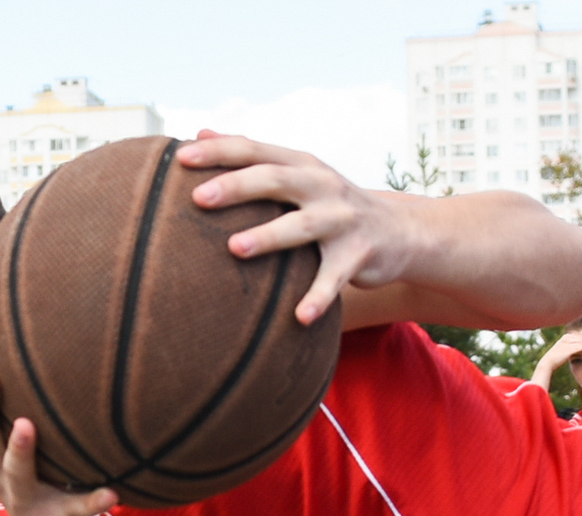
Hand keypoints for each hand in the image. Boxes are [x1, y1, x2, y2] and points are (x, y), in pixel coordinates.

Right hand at [0, 330, 114, 515]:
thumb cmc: (45, 490)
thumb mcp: (27, 451)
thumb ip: (29, 410)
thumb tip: (45, 347)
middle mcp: (2, 474)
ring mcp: (27, 501)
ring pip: (17, 475)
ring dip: (20, 451)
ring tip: (26, 425)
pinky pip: (76, 511)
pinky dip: (93, 502)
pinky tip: (112, 492)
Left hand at [177, 131, 420, 325]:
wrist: (400, 231)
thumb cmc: (330, 204)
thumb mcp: (297, 174)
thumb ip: (252, 157)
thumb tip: (200, 132)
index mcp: (300, 165)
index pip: (255, 150)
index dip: (219, 152)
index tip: (180, 158)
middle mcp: (321, 186)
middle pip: (275, 180)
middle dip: (237, 187)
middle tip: (199, 199)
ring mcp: (342, 219)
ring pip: (302, 226)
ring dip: (269, 236)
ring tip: (235, 248)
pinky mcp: (359, 254)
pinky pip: (334, 278)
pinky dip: (318, 297)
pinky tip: (300, 317)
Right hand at [531, 328, 581, 388]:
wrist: (547, 363)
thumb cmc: (553, 361)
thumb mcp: (560, 353)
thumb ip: (566, 350)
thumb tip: (569, 352)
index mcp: (565, 337)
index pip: (578, 338)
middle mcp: (567, 338)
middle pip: (581, 338)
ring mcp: (569, 342)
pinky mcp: (571, 348)